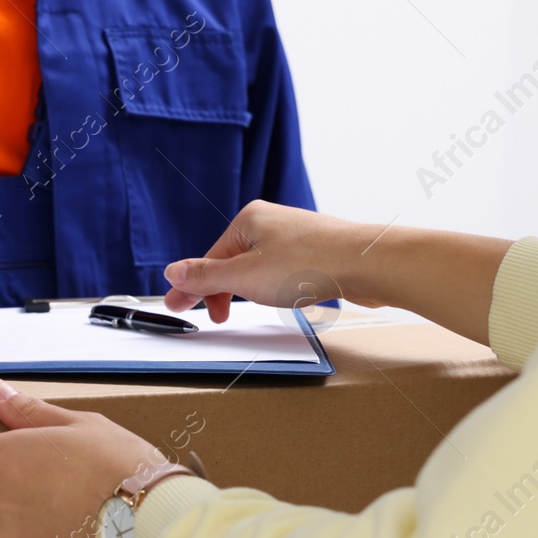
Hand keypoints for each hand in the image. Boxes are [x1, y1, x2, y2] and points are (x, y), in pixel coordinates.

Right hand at [163, 200, 512, 345]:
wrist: (366, 263)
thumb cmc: (308, 263)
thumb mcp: (244, 276)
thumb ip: (206, 277)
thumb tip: (172, 272)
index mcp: (248, 219)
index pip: (210, 258)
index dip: (194, 287)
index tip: (178, 307)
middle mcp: (271, 222)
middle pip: (233, 262)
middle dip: (221, 291)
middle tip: (217, 318)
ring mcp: (296, 236)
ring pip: (259, 268)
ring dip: (249, 291)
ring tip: (250, 309)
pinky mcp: (317, 252)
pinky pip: (284, 271)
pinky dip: (274, 288)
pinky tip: (283, 299)